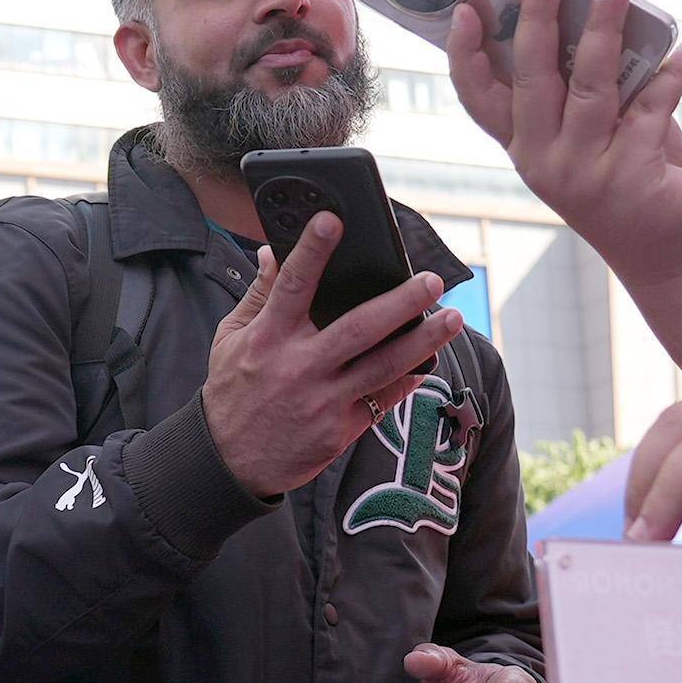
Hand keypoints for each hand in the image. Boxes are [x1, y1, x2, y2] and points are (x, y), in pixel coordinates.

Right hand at [203, 212, 467, 498]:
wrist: (228, 462)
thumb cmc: (232, 392)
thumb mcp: (230, 339)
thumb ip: (257, 296)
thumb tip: (270, 253)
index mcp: (268, 339)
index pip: (292, 286)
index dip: (312, 251)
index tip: (332, 221)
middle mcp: (299, 367)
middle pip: (358, 328)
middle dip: (400, 302)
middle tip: (430, 280)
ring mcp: (323, 400)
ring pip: (384, 366)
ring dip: (423, 341)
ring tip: (453, 318)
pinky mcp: (339, 430)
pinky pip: (383, 399)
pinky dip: (408, 378)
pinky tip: (429, 359)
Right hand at [446, 0, 681, 291]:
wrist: (661, 253)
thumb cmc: (622, 178)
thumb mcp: (590, 137)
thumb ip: (583, 90)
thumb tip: (596, 17)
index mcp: (524, 147)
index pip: (479, 99)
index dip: (466, 55)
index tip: (464, 9)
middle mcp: (543, 160)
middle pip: (532, 79)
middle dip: (536, 19)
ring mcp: (584, 171)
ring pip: (589, 85)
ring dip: (602, 27)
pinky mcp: (631, 176)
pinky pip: (650, 109)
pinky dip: (673, 73)